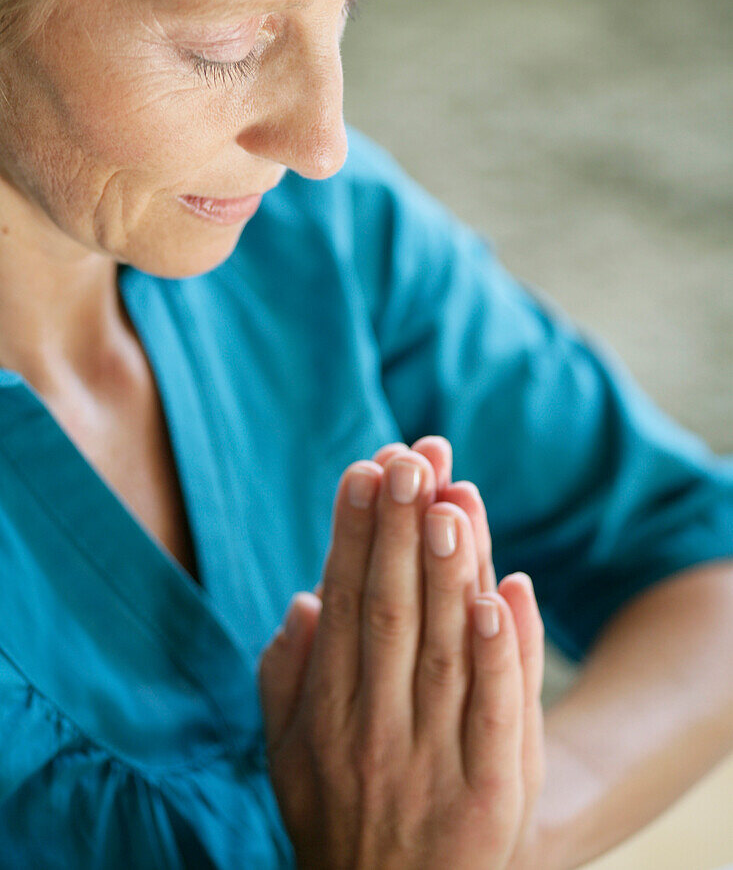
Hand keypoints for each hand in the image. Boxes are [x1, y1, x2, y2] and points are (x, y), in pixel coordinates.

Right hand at [258, 437, 544, 869]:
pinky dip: (506, 653)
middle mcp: (376, 729)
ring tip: (452, 497)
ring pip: (446, 648)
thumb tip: (304, 598)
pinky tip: (506, 592)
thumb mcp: (287, 756)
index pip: (343, 603)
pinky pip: (501, 714)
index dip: (353, 533)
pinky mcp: (494, 793)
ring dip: (450, 571)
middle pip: (391, 610)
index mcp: (327, 713)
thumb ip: (286, 676)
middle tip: (411, 457)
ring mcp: (435, 760)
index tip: (366, 469)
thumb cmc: (339, 817)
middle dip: (400, 528)